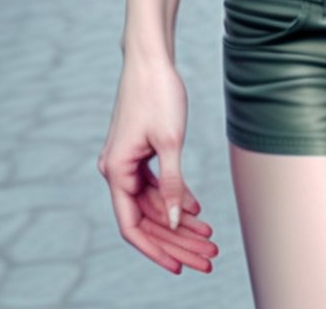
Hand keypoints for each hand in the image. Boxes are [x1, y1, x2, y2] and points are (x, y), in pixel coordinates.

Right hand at [97, 55, 218, 274]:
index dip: (156, 250)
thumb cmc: (158, 93)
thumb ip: (172, 185)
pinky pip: (156, 184)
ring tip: (209, 237)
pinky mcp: (139, 151)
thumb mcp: (171, 142)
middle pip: (146, 217)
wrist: (151, 57)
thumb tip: (175, 222)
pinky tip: (198, 210)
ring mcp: (127, 161)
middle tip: (207, 256)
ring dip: (179, 221)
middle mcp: (117, 170)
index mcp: (116, 171)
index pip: (132, 226)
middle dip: (176, 240)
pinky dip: (176, 197)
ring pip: (154, 202)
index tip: (179, 267)